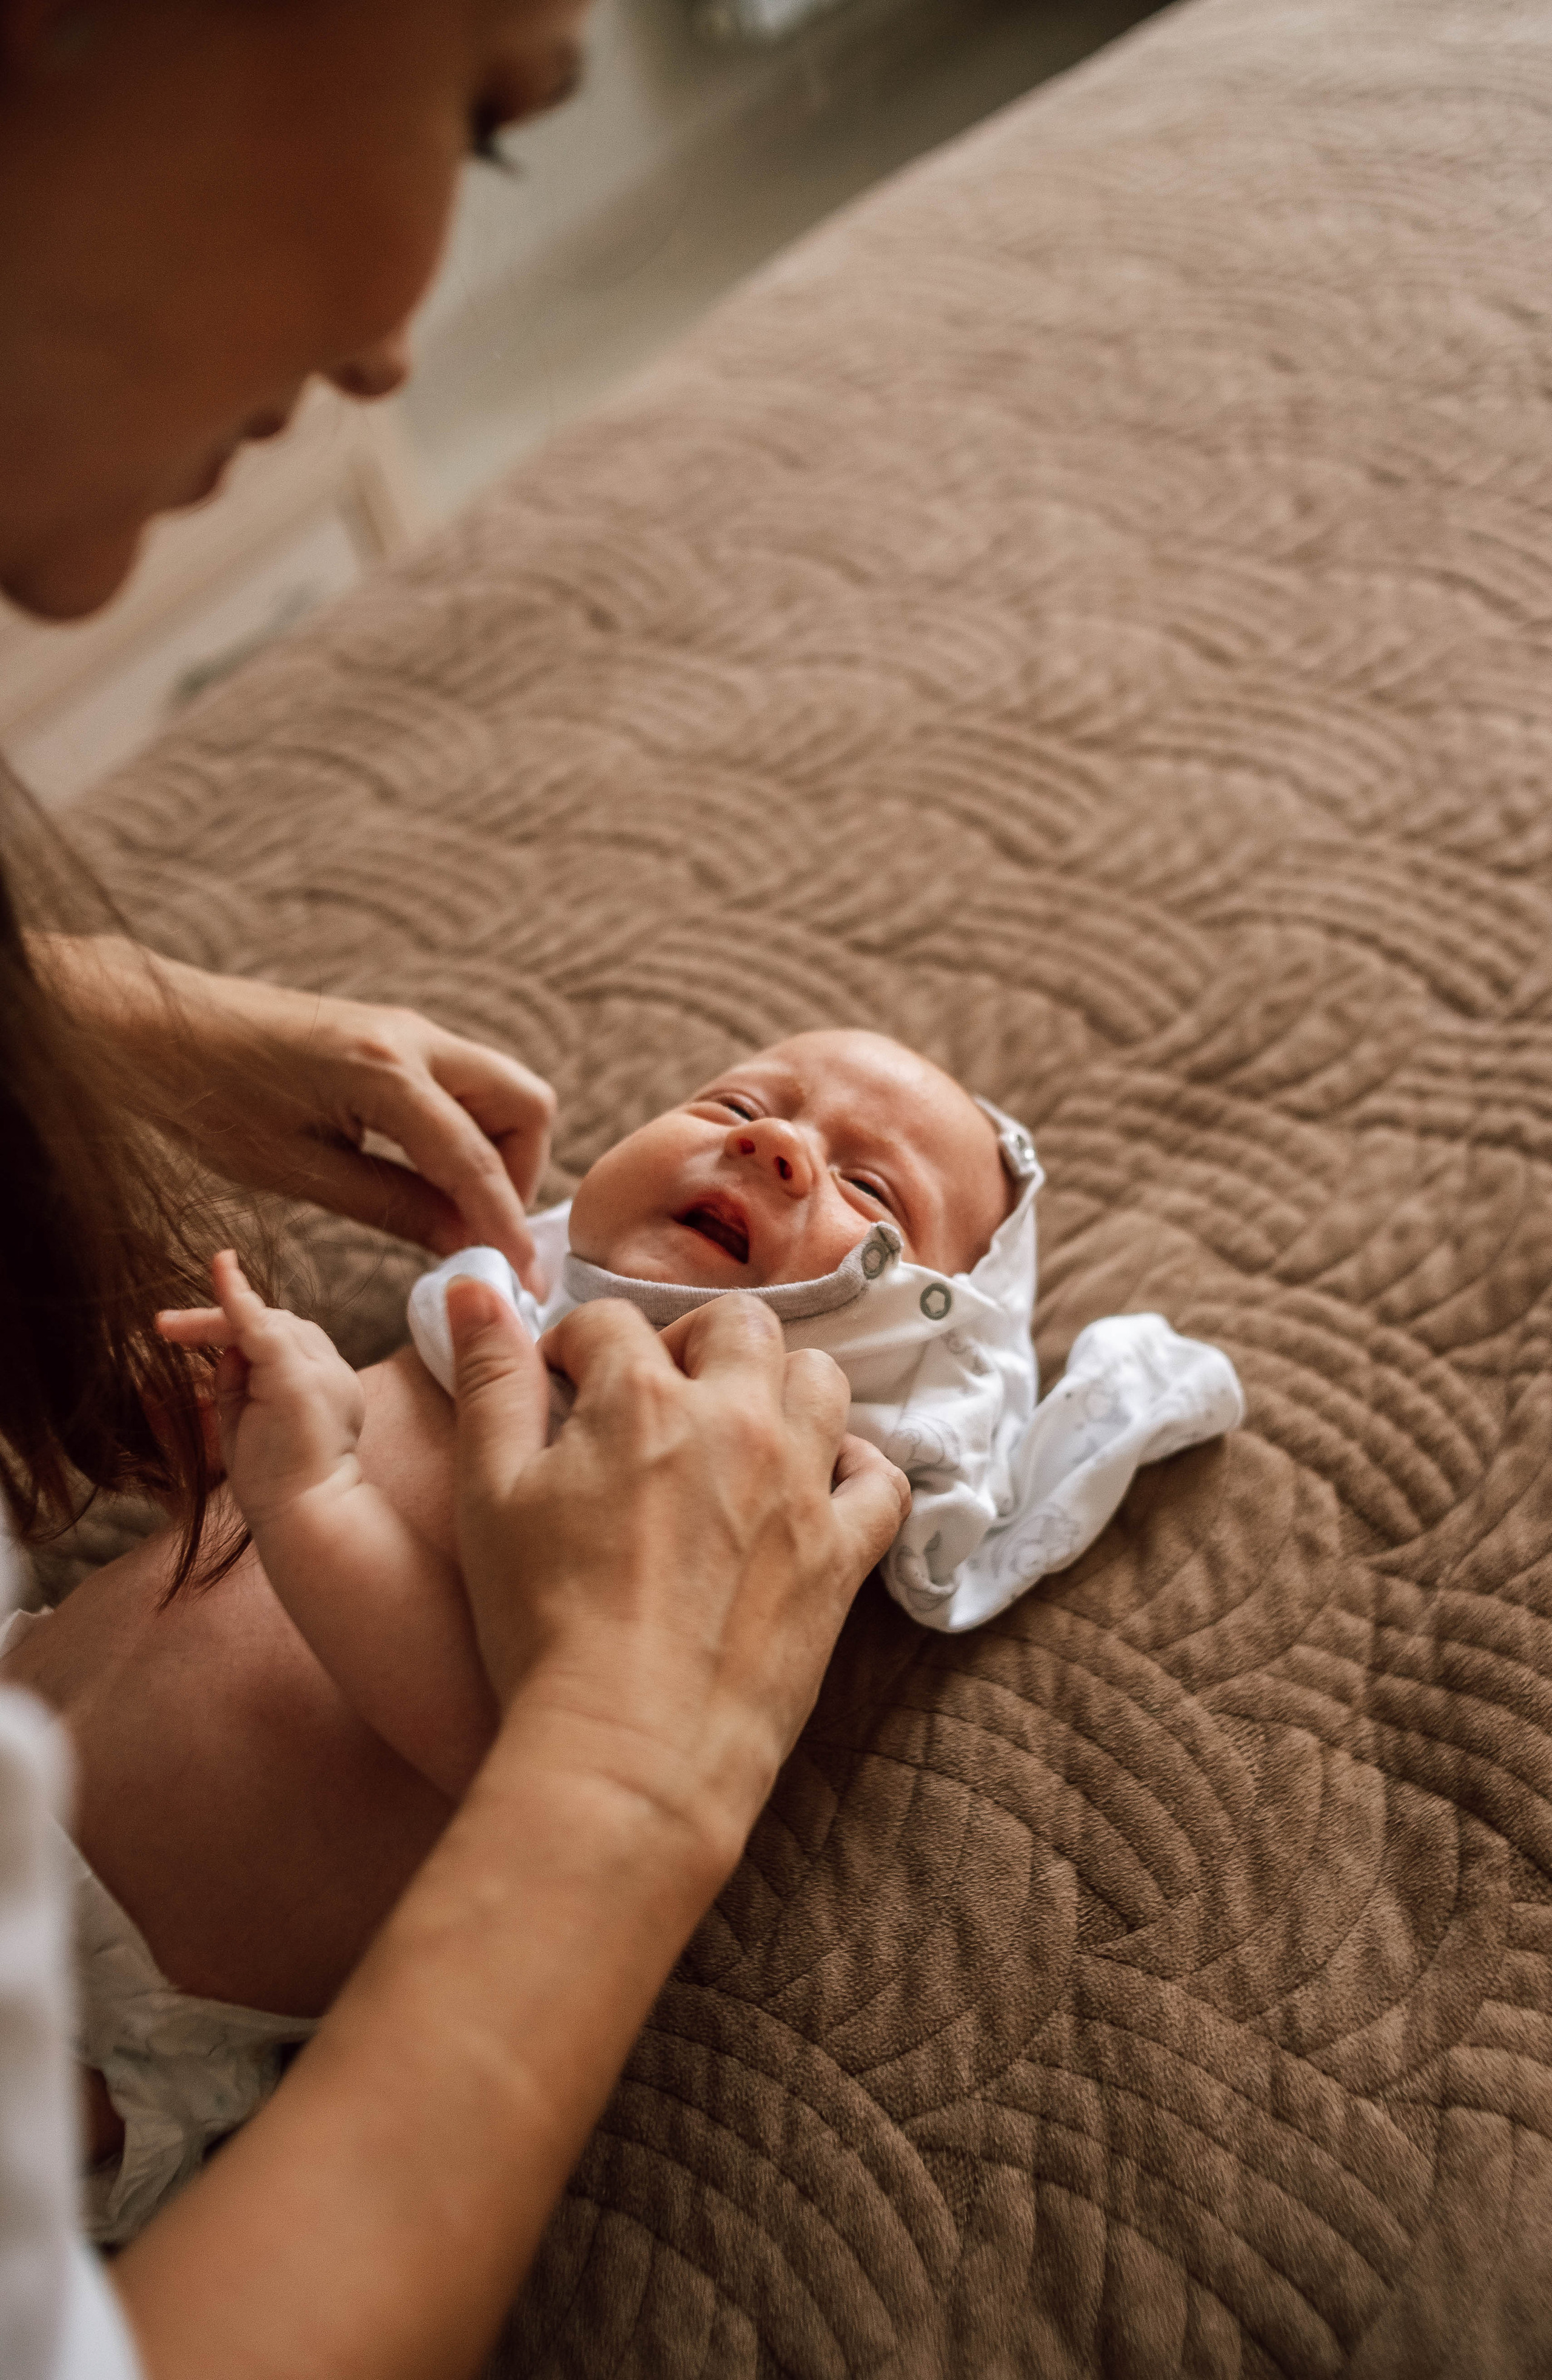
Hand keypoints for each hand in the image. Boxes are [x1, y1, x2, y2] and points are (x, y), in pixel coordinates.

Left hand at [35, 934, 555, 1288]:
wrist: (151, 1027)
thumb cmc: (208, 1099)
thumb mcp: (296, 1171)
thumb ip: (391, 1205)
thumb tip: (461, 1244)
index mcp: (385, 1073)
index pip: (477, 1160)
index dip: (507, 1225)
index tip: (523, 1279)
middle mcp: (411, 1038)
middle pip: (526, 1103)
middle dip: (522, 1172)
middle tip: (482, 1228)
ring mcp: (406, 1030)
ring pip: (500, 1090)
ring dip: (496, 1151)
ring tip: (449, 1207)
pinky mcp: (391, 1036)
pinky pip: (461, 1085)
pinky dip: (465, 1131)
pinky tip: (423, 1174)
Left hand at [158, 1250, 364, 1526]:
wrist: (306, 1517)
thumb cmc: (277, 1484)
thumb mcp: (247, 1422)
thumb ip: (238, 1383)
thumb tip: (222, 1351)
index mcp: (321, 1382)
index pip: (281, 1337)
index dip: (236, 1322)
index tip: (186, 1323)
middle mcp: (330, 1370)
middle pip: (276, 1323)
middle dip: (218, 1318)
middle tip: (162, 1326)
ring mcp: (321, 1372)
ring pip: (271, 1323)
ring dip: (217, 1320)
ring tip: (167, 1327)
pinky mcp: (301, 1379)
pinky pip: (268, 1329)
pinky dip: (240, 1299)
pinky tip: (221, 1269)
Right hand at [446, 1284, 909, 1883]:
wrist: (629, 1748)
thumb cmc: (543, 1627)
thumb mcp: (489, 1495)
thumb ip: (490, 1382)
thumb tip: (479, 1285)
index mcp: (639, 1399)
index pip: (609, 1321)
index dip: (576, 1345)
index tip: (561, 1385)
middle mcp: (734, 1422)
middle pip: (737, 1324)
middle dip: (693, 1339)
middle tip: (657, 1393)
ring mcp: (799, 1486)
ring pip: (821, 1381)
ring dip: (780, 1386)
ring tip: (738, 1429)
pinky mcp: (841, 1556)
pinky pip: (881, 1480)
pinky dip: (855, 1469)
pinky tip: (818, 1488)